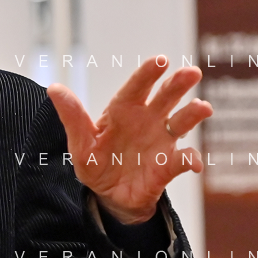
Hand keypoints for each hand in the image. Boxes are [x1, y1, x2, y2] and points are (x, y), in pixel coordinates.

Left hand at [48, 56, 211, 223]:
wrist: (110, 197)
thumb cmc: (95, 164)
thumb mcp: (80, 144)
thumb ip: (72, 117)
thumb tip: (54, 88)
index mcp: (123, 111)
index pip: (136, 88)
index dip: (147, 74)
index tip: (160, 61)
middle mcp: (147, 120)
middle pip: (165, 97)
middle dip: (178, 84)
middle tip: (192, 72)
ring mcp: (161, 140)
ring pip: (181, 122)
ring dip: (193, 114)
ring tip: (203, 108)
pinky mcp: (169, 164)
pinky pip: (184, 159)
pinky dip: (191, 160)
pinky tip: (194, 164)